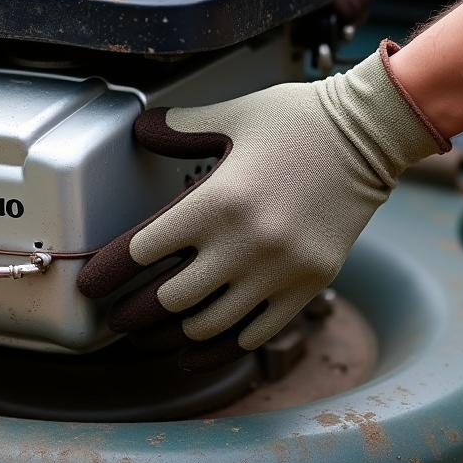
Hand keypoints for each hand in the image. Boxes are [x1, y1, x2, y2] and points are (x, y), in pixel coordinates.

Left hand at [77, 45, 445, 372]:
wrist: (373, 134)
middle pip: (168, 300)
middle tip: (115, 318)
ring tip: (155, 333)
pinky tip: (201, 347)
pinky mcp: (308, 285)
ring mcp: (279, 270)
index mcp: (217, 200)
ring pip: (209, 325)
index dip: (108, 272)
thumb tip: (139, 130)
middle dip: (133, 312)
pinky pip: (256, 333)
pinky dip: (223, 344)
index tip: (89, 287)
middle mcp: (245, 244)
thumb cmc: (300, 119)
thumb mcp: (234, 115)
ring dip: (175, 332)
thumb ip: (180, 128)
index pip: (143, 251)